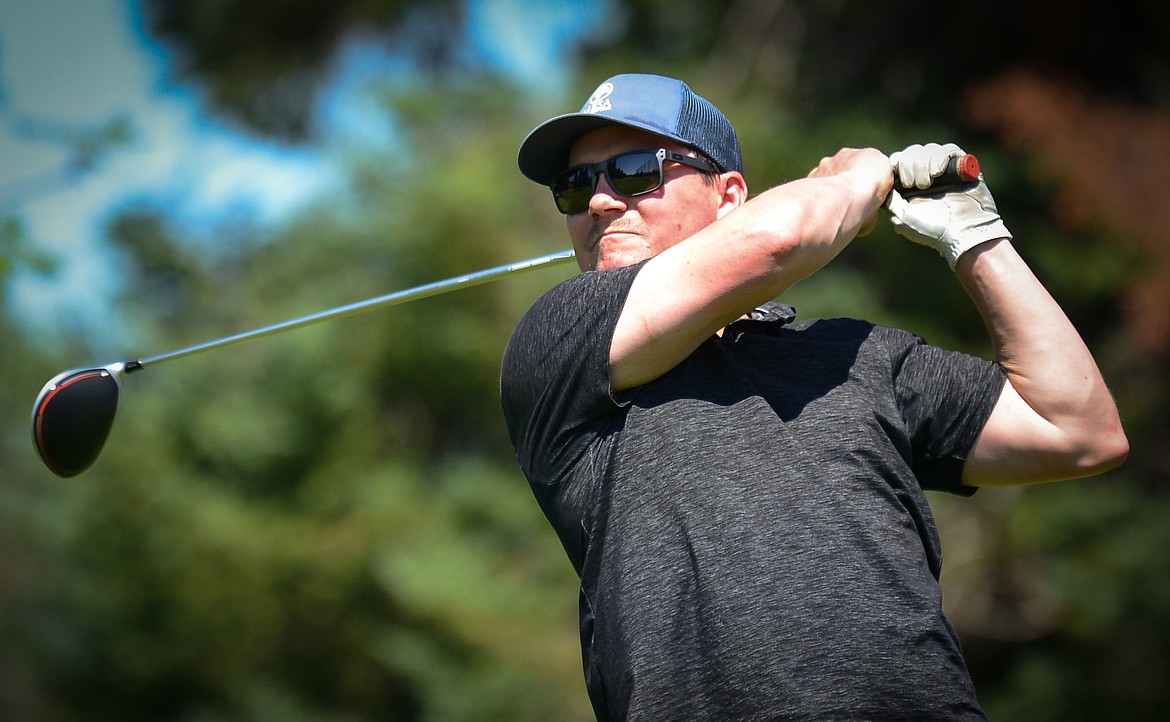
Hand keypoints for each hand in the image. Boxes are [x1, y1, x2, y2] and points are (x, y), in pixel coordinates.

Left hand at [885, 143, 1011, 268]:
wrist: (963, 232)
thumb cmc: (932, 229)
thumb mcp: (902, 217)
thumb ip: (889, 199)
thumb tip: (882, 184)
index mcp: (910, 185)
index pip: (899, 161)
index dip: (897, 163)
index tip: (900, 178)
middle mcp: (927, 174)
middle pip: (912, 153)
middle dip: (910, 165)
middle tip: (916, 185)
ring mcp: (944, 169)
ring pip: (929, 150)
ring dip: (924, 163)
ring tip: (929, 182)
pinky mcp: (962, 166)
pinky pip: (949, 149)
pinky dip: (940, 157)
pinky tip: (938, 171)